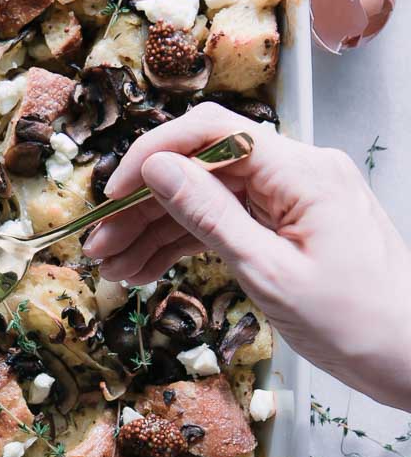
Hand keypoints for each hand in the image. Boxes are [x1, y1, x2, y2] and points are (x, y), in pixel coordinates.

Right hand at [82, 101, 410, 410]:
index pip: (210, 131)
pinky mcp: (292, 225)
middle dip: (145, 207)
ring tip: (113, 269)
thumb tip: (156, 168)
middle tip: (99, 247)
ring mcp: (294, 198)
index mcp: (299, 170)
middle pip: (202, 169)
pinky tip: (147, 269)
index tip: (112, 196)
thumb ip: (208, 216)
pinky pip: (230, 222)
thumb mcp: (269, 274)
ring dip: (158, 231)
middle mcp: (296, 171)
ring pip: (209, 200)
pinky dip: (189, 244)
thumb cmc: (358, 325)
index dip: (152, 156)